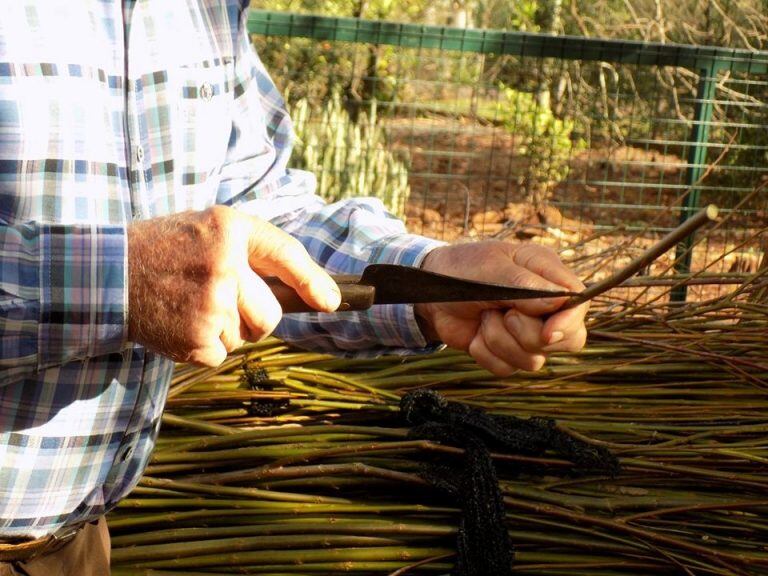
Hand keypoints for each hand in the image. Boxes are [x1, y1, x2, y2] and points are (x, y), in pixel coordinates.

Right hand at [127, 206, 339, 365]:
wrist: (109, 275)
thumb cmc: (169, 251)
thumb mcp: (213, 231)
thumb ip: (258, 252)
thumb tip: (319, 296)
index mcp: (230, 230)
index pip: (285, 254)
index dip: (313, 282)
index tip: (331, 302)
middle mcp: (225, 266)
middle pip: (271, 316)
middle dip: (255, 317)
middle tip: (219, 299)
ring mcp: (210, 306)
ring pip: (247, 337)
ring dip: (227, 330)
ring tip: (192, 305)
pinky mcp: (194, 340)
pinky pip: (223, 355)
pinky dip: (205, 347)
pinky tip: (181, 322)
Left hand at [415, 241, 587, 374]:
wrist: (429, 293)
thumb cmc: (462, 270)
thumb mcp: (491, 269)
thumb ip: (524, 285)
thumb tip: (558, 303)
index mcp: (547, 274)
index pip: (580, 303)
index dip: (568, 322)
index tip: (547, 332)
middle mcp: (545, 305)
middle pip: (570, 340)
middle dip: (529, 334)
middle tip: (505, 314)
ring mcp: (528, 331)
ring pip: (535, 360)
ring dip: (501, 341)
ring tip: (484, 316)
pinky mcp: (508, 351)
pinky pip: (508, 369)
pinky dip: (486, 353)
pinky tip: (476, 334)